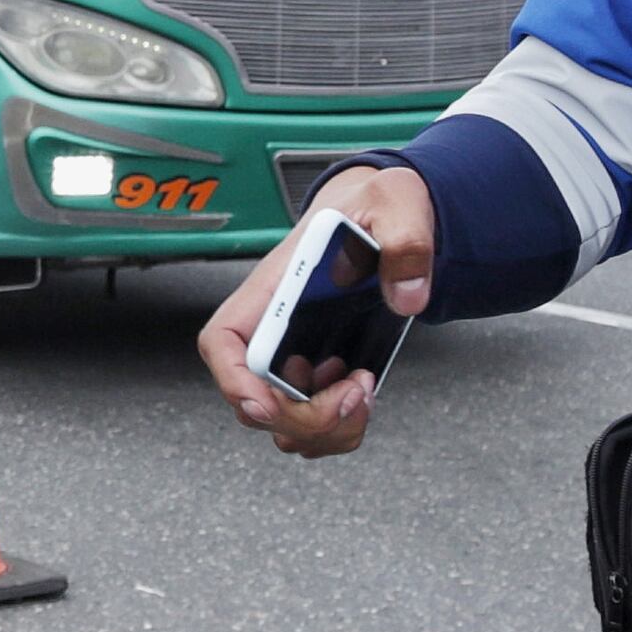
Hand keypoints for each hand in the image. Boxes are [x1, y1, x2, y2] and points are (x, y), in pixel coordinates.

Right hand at [195, 167, 432, 459]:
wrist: (386, 217)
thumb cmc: (372, 205)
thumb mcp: (397, 203)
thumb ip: (405, 241)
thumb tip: (407, 295)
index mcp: (276, 287)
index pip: (224, 340)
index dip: (234, 381)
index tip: (268, 402)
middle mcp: (273, 328)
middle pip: (253, 400)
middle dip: (305, 417)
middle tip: (355, 393)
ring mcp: (292, 355)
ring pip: (282, 424)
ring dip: (326, 428)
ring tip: (361, 388)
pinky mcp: (318, 374)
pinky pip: (311, 425)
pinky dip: (339, 427)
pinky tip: (360, 387)